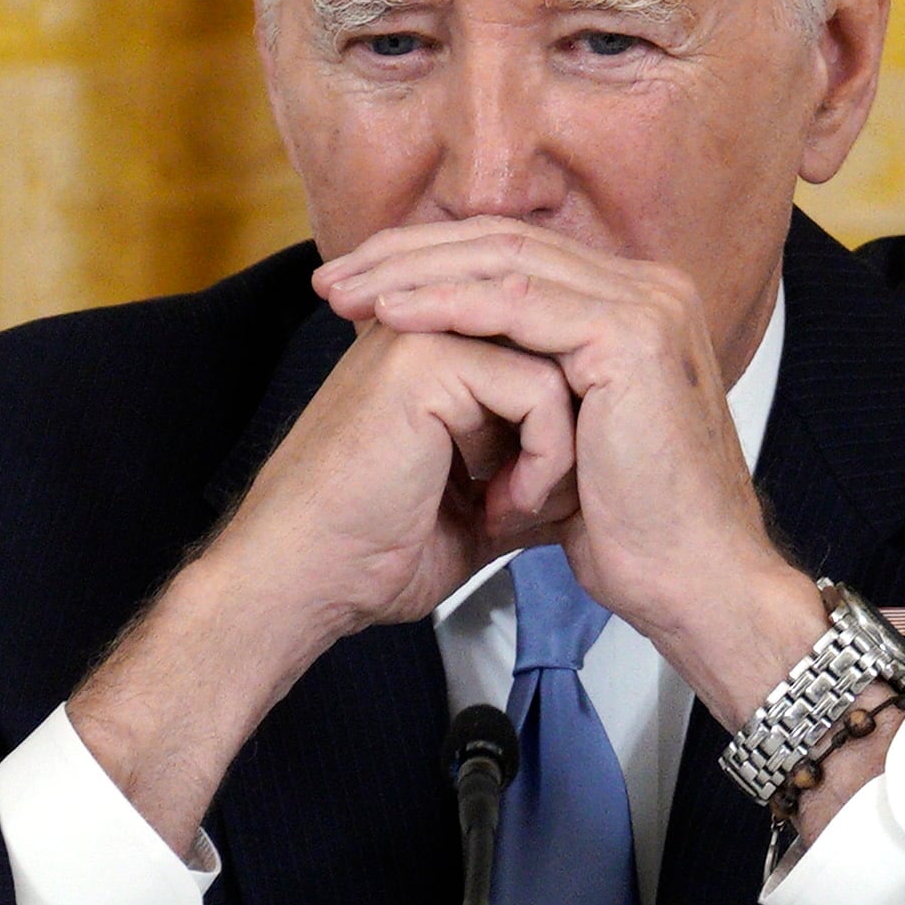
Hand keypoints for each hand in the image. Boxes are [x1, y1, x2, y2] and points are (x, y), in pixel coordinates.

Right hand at [226, 319, 584, 635]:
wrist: (305, 580)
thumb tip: (600, 464)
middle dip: (571, 434)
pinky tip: (504, 507)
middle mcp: (430, 324)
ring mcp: (423, 332)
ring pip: (557, 363)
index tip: (542, 500)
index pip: (547, 350)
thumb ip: (533, 464)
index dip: (566, 427)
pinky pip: (538, 388)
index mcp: (436, 347)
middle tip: (541, 505)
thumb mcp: (480, 502)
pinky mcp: (424, 359)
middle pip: (558, 348)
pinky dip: (544, 458)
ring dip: (559, 451)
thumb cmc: (376, 551)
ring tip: (517, 508)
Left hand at [313, 220, 832, 734]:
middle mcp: (649, 288)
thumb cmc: (634, 529)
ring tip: (346, 294)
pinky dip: (448, 305)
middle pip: (505, 242)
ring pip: (504, 263)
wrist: (694, 583)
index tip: (360, 284)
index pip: (517, 253)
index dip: (432, 261)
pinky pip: (519, 305)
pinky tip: (394, 314)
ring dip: (414, 274)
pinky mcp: (629, 337)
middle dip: (408, 256)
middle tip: (333, 280)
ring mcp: (646, 305)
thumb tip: (463, 376)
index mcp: (637, 302)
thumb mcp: (568, 438)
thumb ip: (532, 389)